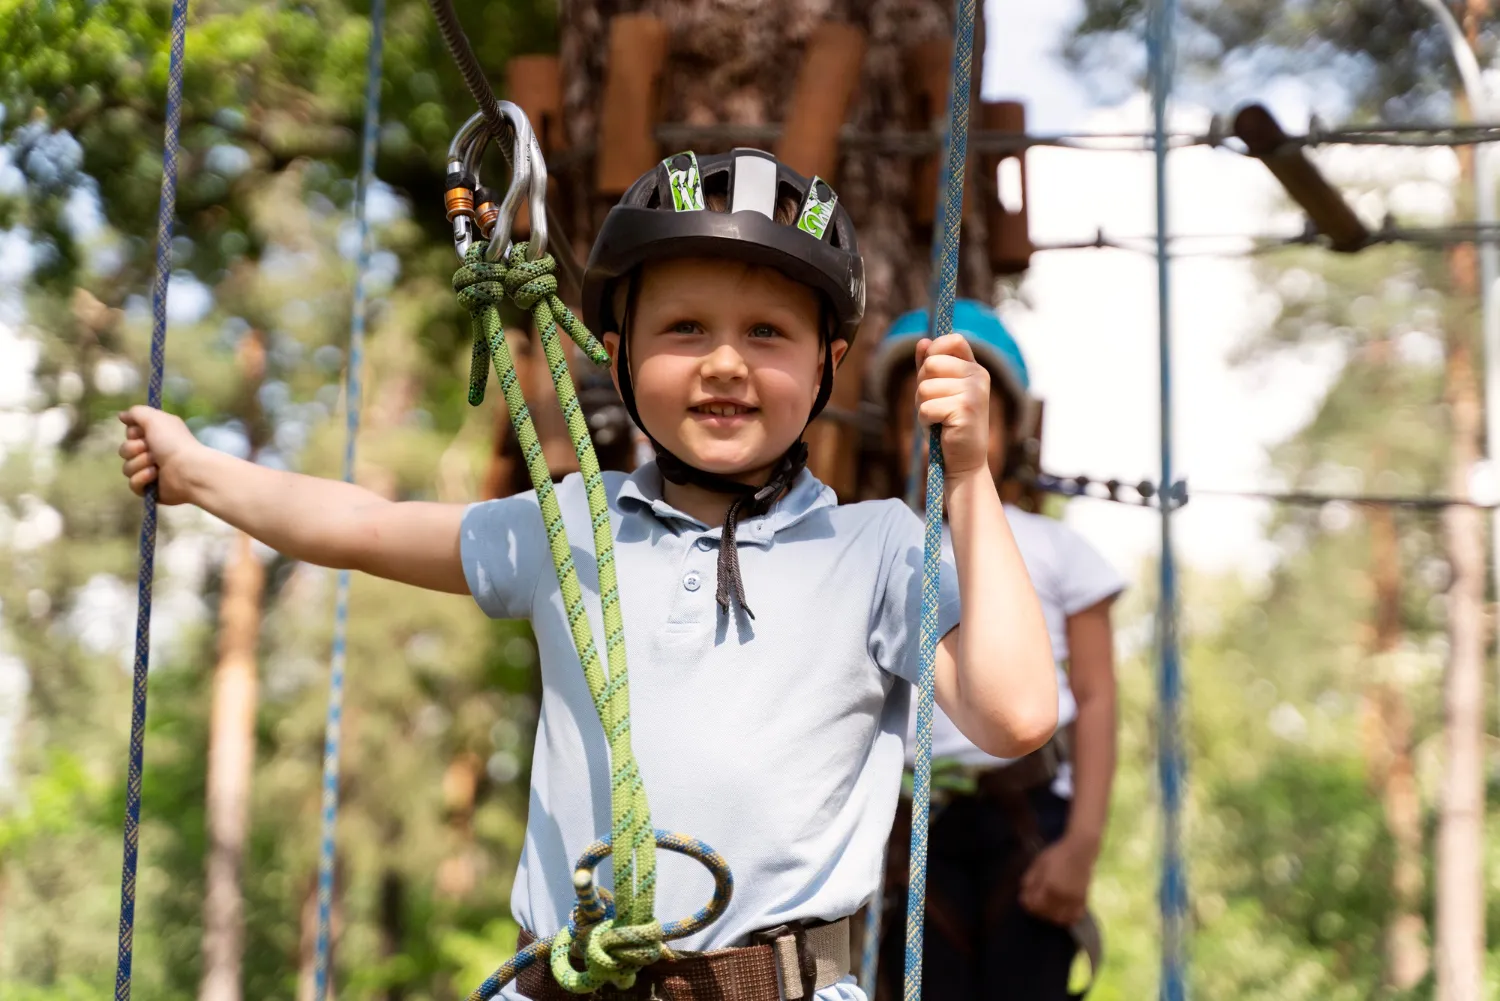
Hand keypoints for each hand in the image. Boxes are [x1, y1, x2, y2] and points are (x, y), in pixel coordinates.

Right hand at [118, 405, 202, 503]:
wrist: (188, 470)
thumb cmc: (174, 442)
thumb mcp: (155, 419)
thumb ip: (137, 413)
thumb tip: (122, 415)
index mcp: (156, 437)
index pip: (130, 434)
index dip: (133, 433)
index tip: (142, 433)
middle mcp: (153, 453)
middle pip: (124, 450)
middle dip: (134, 449)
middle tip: (151, 449)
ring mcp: (151, 472)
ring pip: (126, 468)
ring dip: (140, 463)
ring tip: (157, 465)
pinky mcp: (150, 490)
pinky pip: (133, 484)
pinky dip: (142, 478)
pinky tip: (155, 476)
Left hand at [914, 333, 989, 477]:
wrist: (965, 461)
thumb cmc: (948, 425)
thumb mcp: (938, 392)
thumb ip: (930, 366)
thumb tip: (923, 341)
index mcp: (975, 369)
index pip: (954, 340)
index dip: (935, 350)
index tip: (930, 371)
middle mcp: (978, 377)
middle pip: (931, 364)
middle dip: (922, 386)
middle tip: (935, 405)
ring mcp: (973, 392)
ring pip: (925, 387)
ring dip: (923, 406)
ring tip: (939, 419)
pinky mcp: (964, 409)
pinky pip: (925, 407)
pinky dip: (925, 421)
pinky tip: (940, 428)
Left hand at [1019, 836, 1095, 926]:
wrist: (1080, 850)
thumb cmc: (1057, 854)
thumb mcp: (1038, 863)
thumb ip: (1030, 879)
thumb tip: (1024, 893)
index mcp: (1049, 885)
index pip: (1034, 904)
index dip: (1026, 903)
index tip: (1024, 898)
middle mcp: (1062, 896)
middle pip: (1046, 913)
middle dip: (1037, 910)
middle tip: (1034, 903)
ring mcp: (1074, 899)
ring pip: (1061, 919)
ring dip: (1052, 917)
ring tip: (1047, 909)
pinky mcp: (1083, 899)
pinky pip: (1075, 917)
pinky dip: (1068, 918)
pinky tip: (1061, 913)